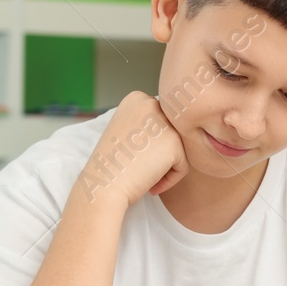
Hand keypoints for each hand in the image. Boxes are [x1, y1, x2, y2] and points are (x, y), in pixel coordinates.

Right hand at [73, 92, 188, 207]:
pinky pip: (183, 165)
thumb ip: (146, 126)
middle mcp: (151, 103)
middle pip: (171, 134)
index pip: (160, 123)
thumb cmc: (111, 167)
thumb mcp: (125, 133)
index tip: (133, 157)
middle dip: (159, 156)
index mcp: (137, 99)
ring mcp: (163, 121)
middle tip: (139, 169)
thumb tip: (169, 133)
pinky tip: (152, 185)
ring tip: (145, 177)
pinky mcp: (174, 142)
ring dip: (165, 167)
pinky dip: (171, 180)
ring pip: (179, 149)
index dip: (149, 146)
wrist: (103, 187)